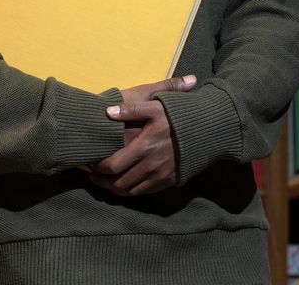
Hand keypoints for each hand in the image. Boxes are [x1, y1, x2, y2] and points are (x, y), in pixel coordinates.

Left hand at [89, 74, 196, 196]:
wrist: (207, 130)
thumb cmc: (179, 116)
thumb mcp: (156, 106)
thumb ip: (131, 109)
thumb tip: (107, 112)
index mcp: (144, 148)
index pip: (113, 165)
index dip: (98, 167)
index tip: (91, 163)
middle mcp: (150, 166)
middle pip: (118, 182)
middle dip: (102, 181)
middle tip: (93, 176)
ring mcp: (160, 176)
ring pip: (130, 191)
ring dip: (114, 189)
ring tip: (104, 183)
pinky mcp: (168, 182)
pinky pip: (144, 193)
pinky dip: (131, 192)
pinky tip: (124, 186)